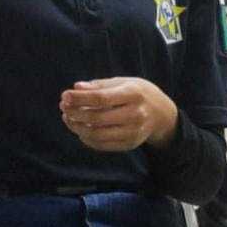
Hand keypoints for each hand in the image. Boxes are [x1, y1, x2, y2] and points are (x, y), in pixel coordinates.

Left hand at [60, 77, 177, 151]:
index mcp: (133, 94)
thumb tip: (76, 88)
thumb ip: (99, 85)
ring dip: (77, 127)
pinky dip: (87, 138)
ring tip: (68, 118)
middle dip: (75, 113)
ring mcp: (134, 132)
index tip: (65, 95)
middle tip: (63, 107)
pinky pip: (103, 145)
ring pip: (98, 134)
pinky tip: (79, 129)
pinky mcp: (130, 144)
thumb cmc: (137, 93)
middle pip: (98, 118)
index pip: (101, 98)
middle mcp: (135, 114)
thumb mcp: (122, 82)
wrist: (162, 114)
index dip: (80, 98)